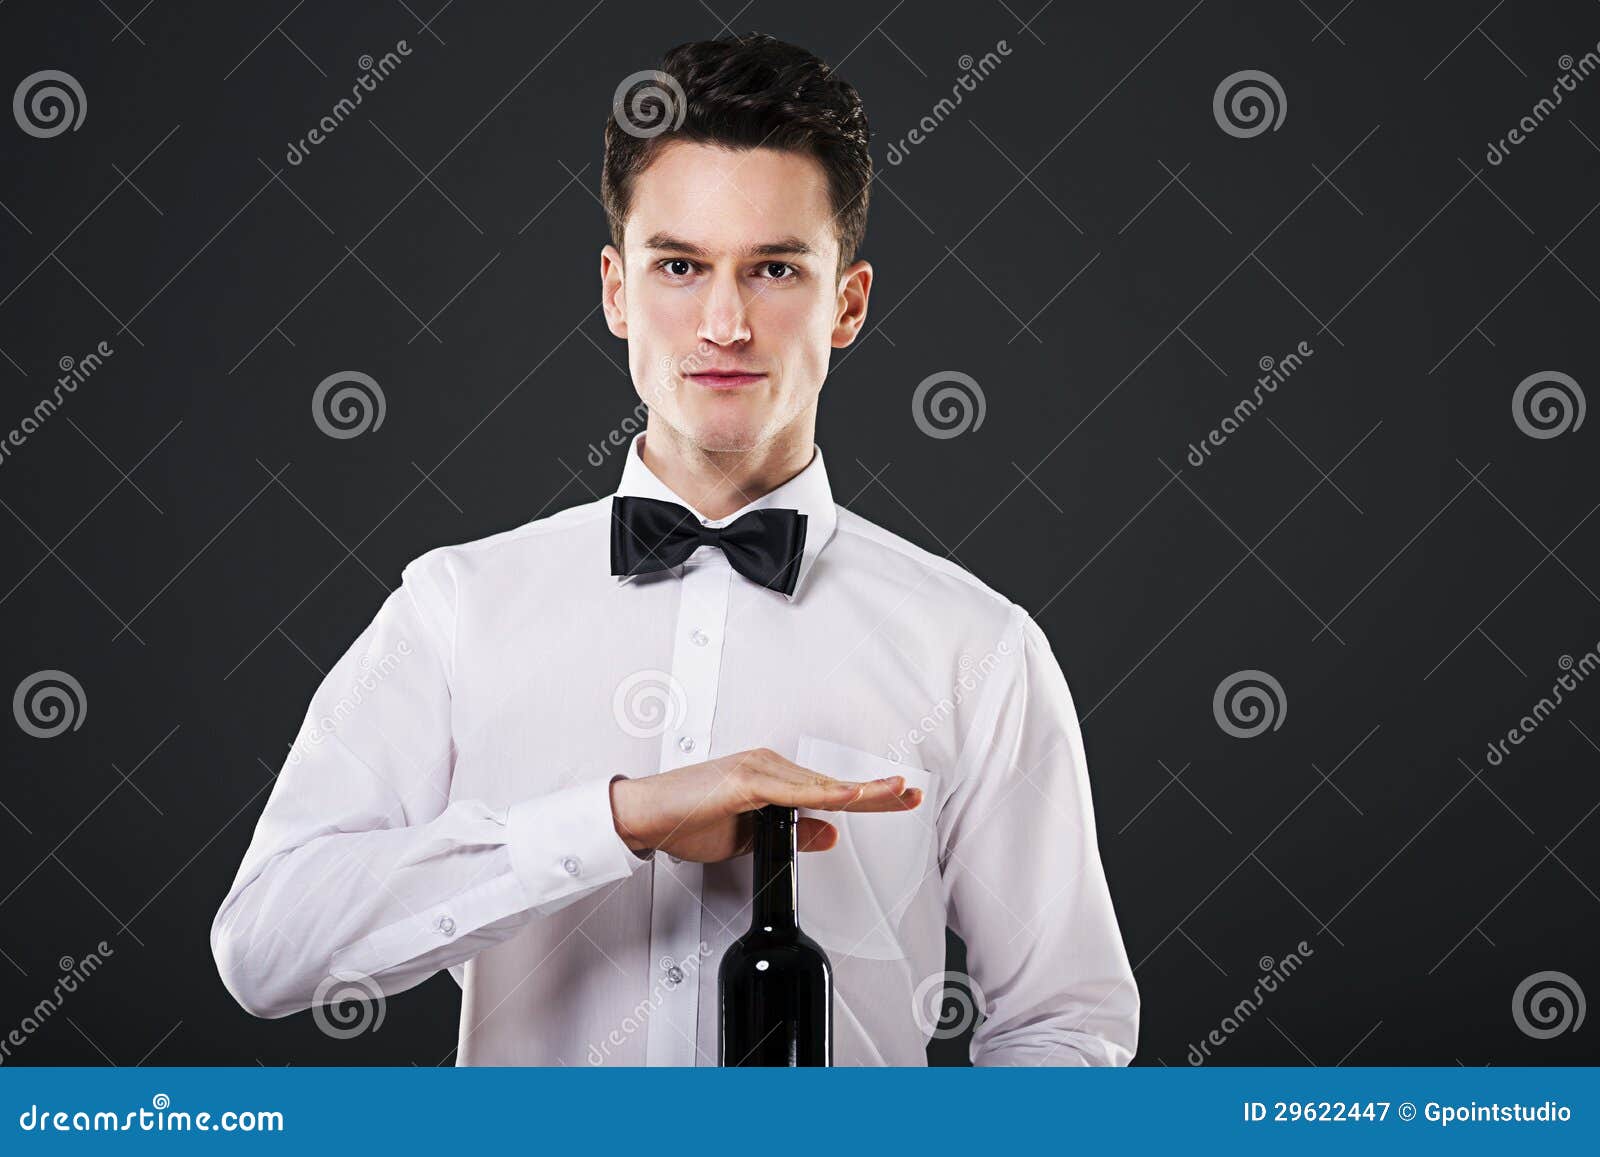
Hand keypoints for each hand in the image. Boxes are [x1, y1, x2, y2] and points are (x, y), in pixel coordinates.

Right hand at [609, 746, 921, 862]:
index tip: (899, 798)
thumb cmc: (686, 821)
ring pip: (819, 785)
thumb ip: (792, 832)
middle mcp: (768, 767)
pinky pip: (791, 791)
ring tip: (894, 794)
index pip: (828, 791)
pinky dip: (822, 795)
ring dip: (859, 791)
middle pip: (832, 784)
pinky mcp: (744, 780)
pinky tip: (848, 797)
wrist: (644, 816)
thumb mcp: (750, 838)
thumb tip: (831, 833)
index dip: (867, 796)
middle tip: (911, 794)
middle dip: (875, 792)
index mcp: (771, 778)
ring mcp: (757, 769)